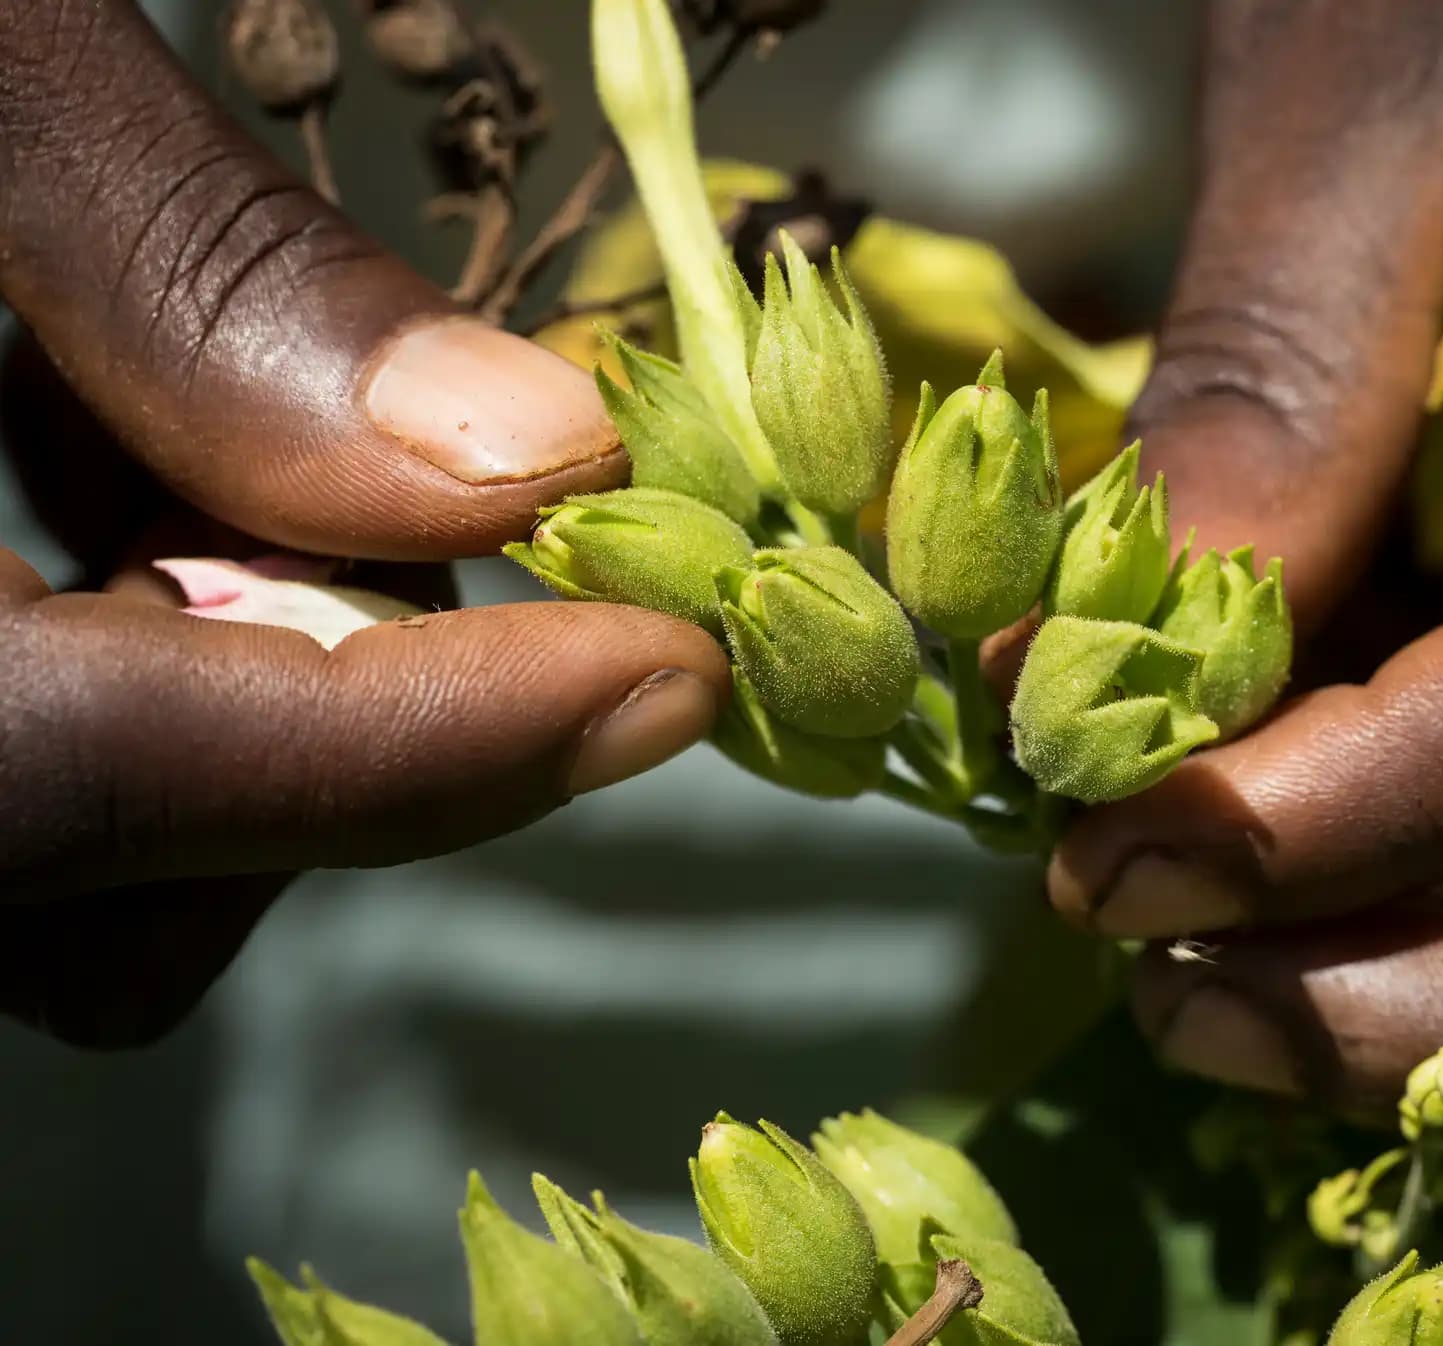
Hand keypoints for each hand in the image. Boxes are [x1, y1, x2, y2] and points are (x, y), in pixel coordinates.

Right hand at [0, 1, 728, 1046]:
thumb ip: (195, 268)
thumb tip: (533, 458)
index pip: (86, 773)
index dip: (424, 744)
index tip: (661, 675)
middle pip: (83, 872)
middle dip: (311, 707)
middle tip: (375, 476)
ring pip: (41, 837)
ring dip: (203, 653)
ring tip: (167, 400)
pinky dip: (85, 624)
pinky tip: (61, 417)